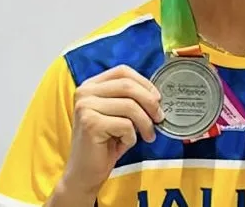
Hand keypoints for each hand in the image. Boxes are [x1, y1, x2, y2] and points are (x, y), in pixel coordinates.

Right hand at [58, 65, 164, 199]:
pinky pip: (125, 125)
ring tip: (147, 136)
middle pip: (128, 86)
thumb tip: (156, 95)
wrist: (84, 173)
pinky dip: (132, 137)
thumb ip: (129, 99)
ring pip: (130, 106)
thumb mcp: (117, 115)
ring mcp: (86, 107)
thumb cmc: (104, 144)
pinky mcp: (90, 123)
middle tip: (160, 118)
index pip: (122, 71)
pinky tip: (124, 144)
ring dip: (145, 123)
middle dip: (150, 102)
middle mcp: (85, 92)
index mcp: (91, 85)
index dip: (144, 82)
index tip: (157, 98)